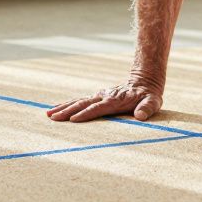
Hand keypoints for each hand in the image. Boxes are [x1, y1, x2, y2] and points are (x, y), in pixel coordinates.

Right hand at [45, 81, 162, 122]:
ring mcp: (99, 96)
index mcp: (115, 101)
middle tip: (53, 118)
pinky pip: (80, 101)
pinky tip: (57, 110)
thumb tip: (140, 116)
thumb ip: (147, 108)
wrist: (144, 80)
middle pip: (82, 104)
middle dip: (67, 111)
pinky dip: (67, 105)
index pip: (98, 108)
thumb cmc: (149, 96)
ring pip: (78, 101)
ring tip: (48, 114)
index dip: (86, 114)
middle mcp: (104, 97)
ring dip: (63, 107)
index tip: (73, 120)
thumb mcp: (153, 102)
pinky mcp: (97, 97)